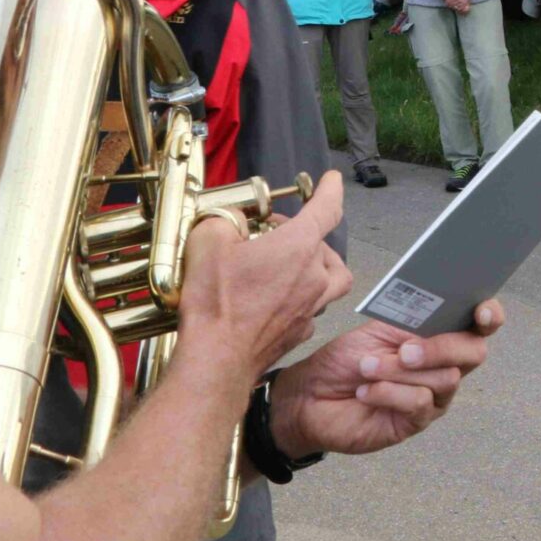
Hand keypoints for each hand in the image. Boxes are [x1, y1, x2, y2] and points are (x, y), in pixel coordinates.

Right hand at [177, 172, 352, 390]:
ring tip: (295, 262)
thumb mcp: (208, 243)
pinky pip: (313, 305)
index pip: (327, 208)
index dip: (330, 190)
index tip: (332, 180)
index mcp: (298, 247)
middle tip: (270, 233)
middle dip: (299, 233)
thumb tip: (229, 223)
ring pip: (331, 276)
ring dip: (318, 264)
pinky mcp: (301, 330)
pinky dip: (303, 295)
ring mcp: (312, 306)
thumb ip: (223, 221)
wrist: (217, 360)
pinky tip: (280, 297)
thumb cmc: (217, 304)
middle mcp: (315, 275)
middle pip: (321, 244)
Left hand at [268, 300, 504, 460]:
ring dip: (399, 371)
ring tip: (367, 368)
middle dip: (442, 347)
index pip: (481, 324)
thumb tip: (440, 312)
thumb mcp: (379, 329)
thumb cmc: (346, 360)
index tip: (481, 312)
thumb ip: (414, 321)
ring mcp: (435, 396)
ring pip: (445, 378)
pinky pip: (420, 403)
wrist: (311, 396)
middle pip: (474, 353)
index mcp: (440, 335)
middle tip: (404, 349)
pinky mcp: (417, 421)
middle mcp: (446, 365)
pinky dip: (390, 393)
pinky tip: (367, 391)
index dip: (491, 315)